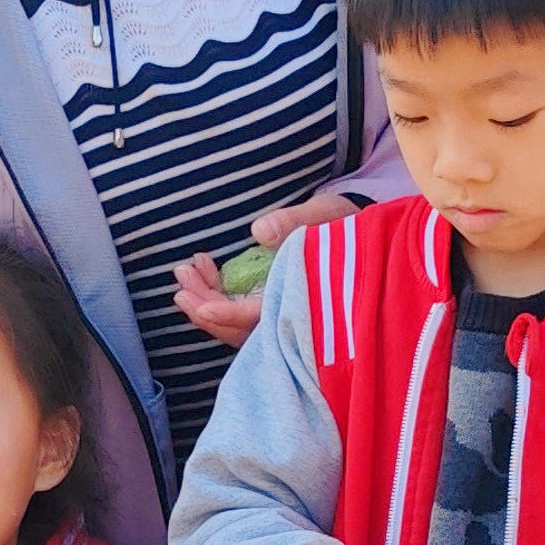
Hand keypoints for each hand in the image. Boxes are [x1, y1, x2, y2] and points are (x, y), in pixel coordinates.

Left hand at [172, 192, 355, 348]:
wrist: (364, 235)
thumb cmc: (346, 226)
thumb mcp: (326, 215)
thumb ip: (296, 221)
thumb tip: (259, 232)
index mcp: (306, 299)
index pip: (261, 317)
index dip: (228, 315)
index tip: (199, 306)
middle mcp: (292, 313)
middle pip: (242, 329)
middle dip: (206, 309)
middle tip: (180, 286)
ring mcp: (281, 312)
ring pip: (237, 324)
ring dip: (207, 302)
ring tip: (185, 273)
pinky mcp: (274, 305)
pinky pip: (241, 313)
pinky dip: (218, 296)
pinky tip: (204, 270)